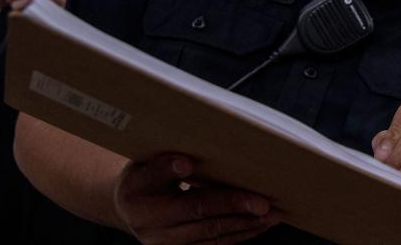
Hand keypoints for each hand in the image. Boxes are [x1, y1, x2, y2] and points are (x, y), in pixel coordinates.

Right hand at [112, 153, 283, 244]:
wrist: (130, 207)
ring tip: (270, 215)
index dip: (179, 177)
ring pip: (211, 235)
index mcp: (140, 200)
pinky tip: (258, 225)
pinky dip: (239, 235)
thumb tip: (185, 163)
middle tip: (264, 204)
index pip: (164, 187)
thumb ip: (162, 165)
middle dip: (234, 209)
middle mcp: (152, 228)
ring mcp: (167, 244)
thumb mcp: (144, 166)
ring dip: (245, 225)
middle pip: (199, 216)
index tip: (194, 168)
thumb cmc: (144, 178)